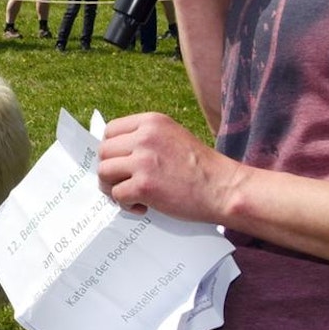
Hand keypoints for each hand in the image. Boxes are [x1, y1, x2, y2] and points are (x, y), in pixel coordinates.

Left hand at [96, 111, 240, 222]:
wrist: (224, 188)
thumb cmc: (202, 168)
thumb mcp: (173, 137)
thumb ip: (146, 139)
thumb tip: (116, 154)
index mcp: (152, 122)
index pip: (111, 130)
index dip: (111, 149)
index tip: (119, 163)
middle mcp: (145, 137)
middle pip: (104, 152)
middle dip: (109, 171)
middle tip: (122, 184)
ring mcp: (143, 161)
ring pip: (104, 172)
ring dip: (112, 188)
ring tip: (130, 196)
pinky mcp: (144, 186)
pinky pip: (117, 195)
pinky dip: (125, 205)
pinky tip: (142, 207)